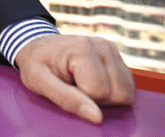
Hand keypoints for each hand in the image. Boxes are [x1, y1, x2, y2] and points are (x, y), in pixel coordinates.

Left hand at [15, 34, 135, 123]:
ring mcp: (112, 51)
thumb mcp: (38, 82)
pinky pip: (129, 87)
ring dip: (106, 96)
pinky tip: (93, 83)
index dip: (81, 98)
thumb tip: (97, 118)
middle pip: (119, 94)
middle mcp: (103, 46)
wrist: (36, 45)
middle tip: (74, 86)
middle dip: (96, 99)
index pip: (99, 92)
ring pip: (128, 92)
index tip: (64, 85)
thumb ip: (67, 100)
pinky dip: (112, 91)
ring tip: (82, 84)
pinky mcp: (117, 57)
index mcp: (83, 48)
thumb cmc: (35, 63)